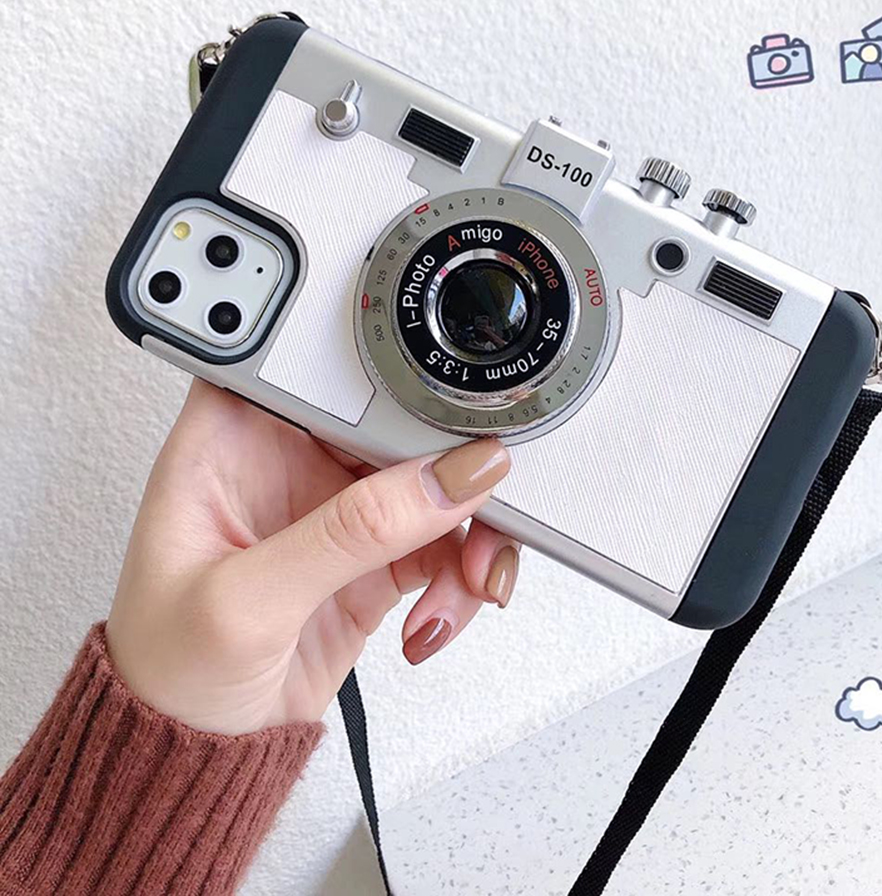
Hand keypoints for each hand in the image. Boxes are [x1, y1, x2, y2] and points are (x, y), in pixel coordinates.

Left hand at [105, 380, 518, 733]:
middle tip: (477, 519)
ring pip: (436, 486)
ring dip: (469, 536)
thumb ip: (353, 532)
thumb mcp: (250, 598)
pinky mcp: (374, 558)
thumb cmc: (168, 670)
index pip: (316, 362)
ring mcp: (338, 510)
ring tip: (464, 589)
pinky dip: (461, 578)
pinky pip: (444, 544)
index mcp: (236, 437)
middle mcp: (292, 460)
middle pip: (400, 421)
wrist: (197, 756)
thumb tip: (452, 475)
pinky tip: (435, 619)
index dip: (385, 367)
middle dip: (453, 472)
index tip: (445, 408)